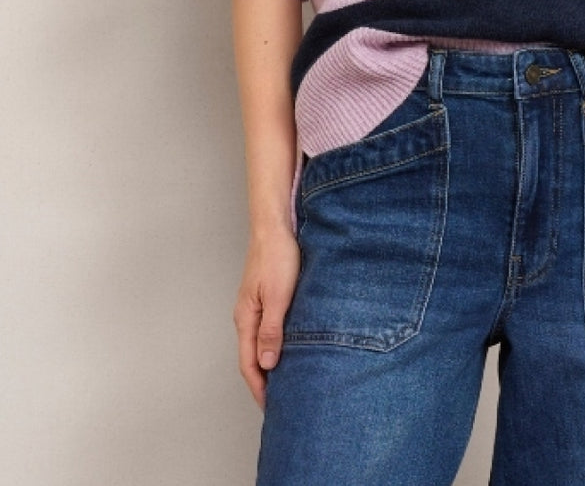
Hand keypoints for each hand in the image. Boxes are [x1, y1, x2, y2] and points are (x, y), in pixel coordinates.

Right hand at [233, 227, 300, 407]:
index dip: (259, 388)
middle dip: (262, 382)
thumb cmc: (277, 257)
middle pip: (251, 357)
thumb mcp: (278, 297)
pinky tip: (287, 348)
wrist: (275, 226)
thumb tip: (267, 364)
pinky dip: (274, 346)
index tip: (271, 408)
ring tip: (284, 382)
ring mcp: (254, 306)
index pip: (248, 364)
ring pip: (259, 343)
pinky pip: (266, 330)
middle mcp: (246, 315)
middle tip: (279, 403)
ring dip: (269, 365)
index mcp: (246, 318)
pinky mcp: (264, 297)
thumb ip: (271, 330)